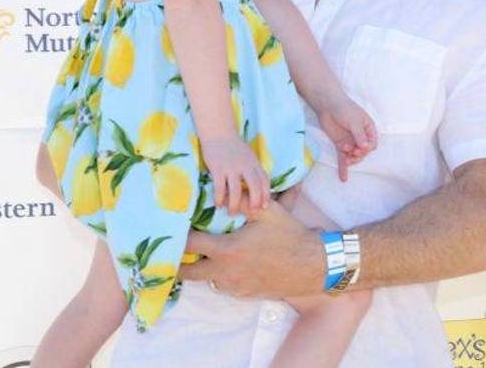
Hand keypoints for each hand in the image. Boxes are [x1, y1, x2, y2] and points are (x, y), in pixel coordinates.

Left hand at [179, 201, 324, 296]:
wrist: (311, 266)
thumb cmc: (290, 236)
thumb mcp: (267, 212)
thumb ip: (243, 201)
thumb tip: (225, 191)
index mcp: (228, 250)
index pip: (190, 246)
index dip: (179, 238)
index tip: (174, 230)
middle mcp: (226, 272)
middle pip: (188, 273)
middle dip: (178, 263)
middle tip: (177, 250)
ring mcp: (234, 286)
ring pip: (206, 280)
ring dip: (203, 268)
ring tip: (206, 253)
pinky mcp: (243, 294)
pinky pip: (223, 285)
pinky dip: (221, 275)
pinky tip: (230, 262)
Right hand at [198, 136, 267, 215]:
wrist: (218, 131)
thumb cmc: (233, 145)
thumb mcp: (249, 155)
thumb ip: (253, 168)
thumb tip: (257, 184)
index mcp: (254, 163)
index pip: (264, 181)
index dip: (265, 194)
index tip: (264, 205)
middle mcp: (245, 166)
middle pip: (254, 187)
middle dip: (254, 201)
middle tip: (251, 212)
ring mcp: (231, 168)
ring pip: (236, 191)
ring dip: (235, 205)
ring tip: (232, 212)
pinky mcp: (218, 169)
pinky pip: (220, 188)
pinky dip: (220, 198)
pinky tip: (219, 204)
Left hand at [317, 97, 377, 180]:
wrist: (327, 105)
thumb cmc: (344, 109)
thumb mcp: (354, 121)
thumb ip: (359, 135)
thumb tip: (366, 148)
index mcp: (368, 129)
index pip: (372, 144)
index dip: (367, 149)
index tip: (360, 148)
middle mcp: (360, 137)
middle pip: (363, 152)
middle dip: (358, 155)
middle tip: (351, 152)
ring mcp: (350, 141)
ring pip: (353, 156)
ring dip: (350, 159)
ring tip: (346, 159)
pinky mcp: (340, 144)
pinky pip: (342, 157)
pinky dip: (342, 167)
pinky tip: (343, 178)